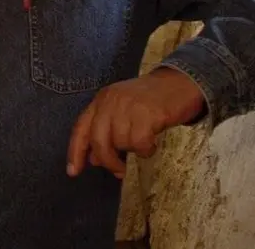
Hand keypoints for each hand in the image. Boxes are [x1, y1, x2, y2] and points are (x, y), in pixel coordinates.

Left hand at [66, 67, 205, 178]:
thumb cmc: (151, 101)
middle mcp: (111, 101)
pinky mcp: (147, 112)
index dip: (75, 151)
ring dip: (133, 150)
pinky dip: (146, 149)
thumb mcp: (123, 112)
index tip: (73, 172)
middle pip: (98, 140)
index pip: (81, 128)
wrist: (181, 82)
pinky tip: (152, 143)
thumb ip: (106, 132)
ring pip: (121, 143)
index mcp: (102, 100)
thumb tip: (94, 159)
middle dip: (108, 160)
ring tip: (144, 142)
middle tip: (119, 171)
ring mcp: (128, 105)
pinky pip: (139, 143)